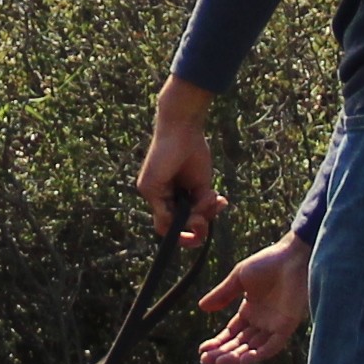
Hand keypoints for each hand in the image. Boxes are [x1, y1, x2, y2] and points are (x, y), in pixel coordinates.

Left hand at [133, 81, 224, 245]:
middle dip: (196, 227)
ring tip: (210, 199)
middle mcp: (157, 196)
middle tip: (215, 208)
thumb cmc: (193, 151)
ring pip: (168, 224)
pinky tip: (199, 199)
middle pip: (172, 227)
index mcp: (169, 195)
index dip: (189, 235)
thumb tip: (201, 226)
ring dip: (195, 218)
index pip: (174, 224)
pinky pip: (164, 215)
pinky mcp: (147, 188)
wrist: (184, 127)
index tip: (205, 235)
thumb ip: (200, 206)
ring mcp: (150, 192)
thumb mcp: (201, 185)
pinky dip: (185, 213)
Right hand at [196, 237, 311, 363]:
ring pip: (253, 348)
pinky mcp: (286, 326)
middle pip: (240, 343)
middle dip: (223, 353)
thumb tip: (202, 307)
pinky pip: (272, 346)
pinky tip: (242, 360)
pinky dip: (258, 354)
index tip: (202, 350)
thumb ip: (222, 294)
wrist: (291, 257)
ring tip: (219, 362)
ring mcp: (274, 325)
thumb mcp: (238, 278)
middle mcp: (261, 321)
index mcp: (250, 310)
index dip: (217, 342)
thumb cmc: (267, 263)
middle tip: (205, 361)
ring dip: (236, 357)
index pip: (232, 333)